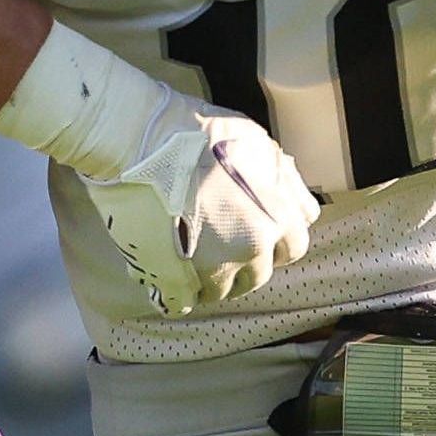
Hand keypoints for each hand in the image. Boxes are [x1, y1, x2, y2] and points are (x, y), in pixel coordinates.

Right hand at [81, 105, 316, 315]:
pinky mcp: (175, 277)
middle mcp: (250, 247)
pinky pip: (186, 302)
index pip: (294, 247)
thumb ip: (283, 181)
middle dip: (246, 262)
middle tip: (224, 243)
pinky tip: (174, 272)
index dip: (277, 238)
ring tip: (194, 255)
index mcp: (275, 216)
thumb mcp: (258, 143)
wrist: (140, 140)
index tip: (259, 231)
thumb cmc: (197, 133)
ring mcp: (211, 266)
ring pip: (223, 290)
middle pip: (259, 274)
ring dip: (213, 277)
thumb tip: (295, 202)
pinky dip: (182, 292)